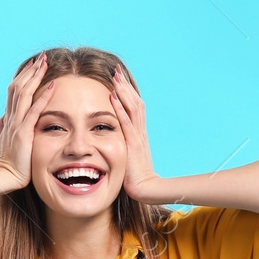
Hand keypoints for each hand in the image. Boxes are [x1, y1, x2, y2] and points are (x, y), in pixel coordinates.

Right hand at [0, 52, 54, 190]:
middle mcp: (11, 118)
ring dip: (35, 77)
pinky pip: (34, 112)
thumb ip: (6, 128)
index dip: (24, 77)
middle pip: (19, 87)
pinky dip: (43, 97)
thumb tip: (4, 117)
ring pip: (24, 94)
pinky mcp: (24, 134)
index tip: (33, 65)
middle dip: (30, 71)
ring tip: (45, 63)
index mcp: (8, 119)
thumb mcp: (6, 141)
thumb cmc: (7, 162)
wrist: (4, 177)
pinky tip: (52, 86)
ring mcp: (16, 124)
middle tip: (41, 57)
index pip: (15, 91)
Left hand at [110, 65, 164, 202]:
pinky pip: (126, 122)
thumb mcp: (128, 156)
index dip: (127, 92)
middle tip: (115, 70)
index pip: (134, 107)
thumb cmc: (135, 176)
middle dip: (124, 85)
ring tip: (114, 76)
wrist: (145, 188)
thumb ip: (124, 145)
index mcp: (139, 134)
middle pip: (135, 102)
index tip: (118, 79)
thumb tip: (113, 139)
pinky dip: (119, 108)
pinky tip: (112, 96)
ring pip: (132, 107)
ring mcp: (137, 137)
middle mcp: (140, 131)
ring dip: (123, 91)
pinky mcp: (132, 144)